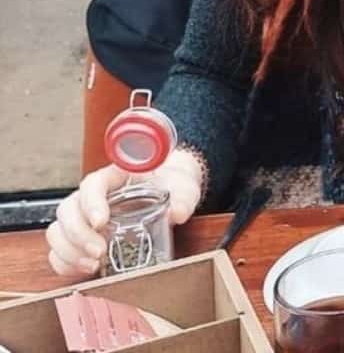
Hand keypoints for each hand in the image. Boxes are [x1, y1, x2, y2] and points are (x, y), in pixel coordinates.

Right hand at [46, 149, 202, 277]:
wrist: (170, 193)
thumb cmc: (172, 187)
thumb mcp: (183, 189)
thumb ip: (182, 199)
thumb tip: (177, 213)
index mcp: (115, 176)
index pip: (92, 184)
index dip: (92, 202)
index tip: (101, 222)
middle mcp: (92, 195)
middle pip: (68, 209)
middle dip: (79, 234)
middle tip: (100, 251)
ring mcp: (83, 216)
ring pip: (58, 231)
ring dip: (70, 251)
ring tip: (95, 264)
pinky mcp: (80, 238)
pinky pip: (58, 251)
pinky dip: (66, 263)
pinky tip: (86, 268)